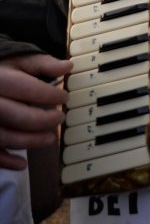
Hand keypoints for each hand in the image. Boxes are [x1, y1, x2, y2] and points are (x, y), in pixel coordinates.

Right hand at [0, 54, 71, 170]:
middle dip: (41, 120)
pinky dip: (4, 161)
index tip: (64, 97)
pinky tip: (21, 164)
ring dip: (28, 141)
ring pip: (3, 136)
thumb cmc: (2, 69)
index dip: (49, 95)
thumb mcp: (20, 60)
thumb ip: (43, 64)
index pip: (25, 89)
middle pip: (14, 115)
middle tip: (60, 118)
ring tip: (50, 139)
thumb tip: (68, 66)